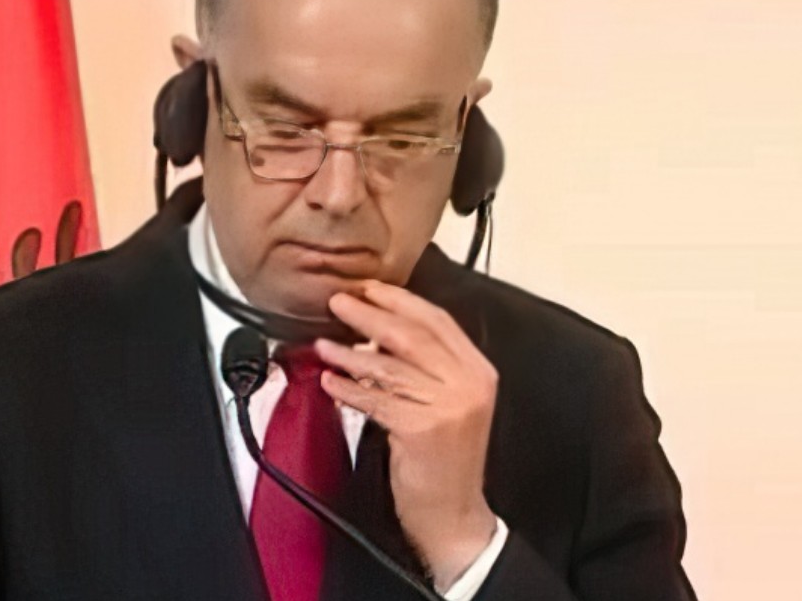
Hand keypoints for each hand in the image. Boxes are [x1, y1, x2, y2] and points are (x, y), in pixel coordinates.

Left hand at [315, 280, 499, 590]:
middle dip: (369, 314)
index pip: (438, 320)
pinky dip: (349, 389)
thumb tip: (376, 332)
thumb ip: (426, 367)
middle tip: (338, 302)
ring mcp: (448, 406)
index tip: (369, 288)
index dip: (400, 300)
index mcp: (477, 371)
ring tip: (323, 345)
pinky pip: (376, 399)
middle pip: (411, 335)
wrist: (453, 514)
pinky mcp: (422, 428)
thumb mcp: (447, 404)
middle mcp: (468, 384)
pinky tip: (331, 383)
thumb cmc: (443, 462)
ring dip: (349, 353)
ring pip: (389, 366)